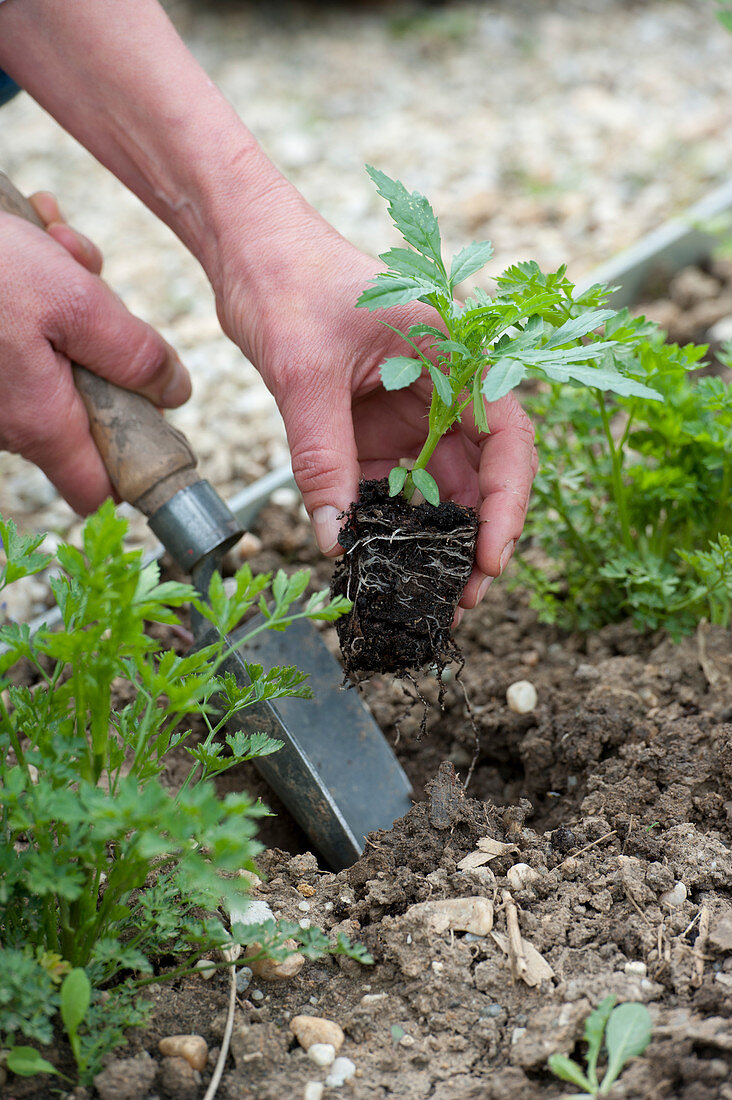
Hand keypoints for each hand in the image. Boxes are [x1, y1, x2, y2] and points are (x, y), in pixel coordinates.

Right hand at [0, 194, 190, 513]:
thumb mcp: (76, 300)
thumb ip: (132, 354)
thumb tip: (176, 392)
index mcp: (41, 421)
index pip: (95, 491)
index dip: (131, 467)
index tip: (154, 423)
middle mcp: (8, 421)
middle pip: (85, 407)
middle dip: (103, 346)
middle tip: (93, 279)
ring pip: (56, 361)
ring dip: (71, 303)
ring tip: (55, 244)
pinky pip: (23, 341)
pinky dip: (35, 294)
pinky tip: (32, 240)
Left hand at [216, 203, 536, 612]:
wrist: (246, 248)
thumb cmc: (286, 279)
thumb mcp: (305, 374)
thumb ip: (322, 458)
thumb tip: (336, 539)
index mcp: (453, 353)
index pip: (505, 435)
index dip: (507, 502)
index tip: (489, 558)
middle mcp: (442, 384)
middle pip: (478, 472)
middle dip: (472, 537)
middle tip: (458, 599)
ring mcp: (409, 407)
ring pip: (436, 483)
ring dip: (430, 537)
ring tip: (421, 592)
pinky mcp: (373, 423)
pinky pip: (389, 480)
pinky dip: (385, 519)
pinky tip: (377, 556)